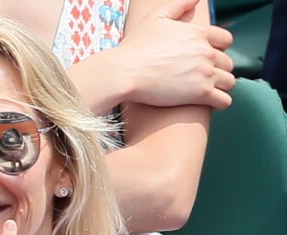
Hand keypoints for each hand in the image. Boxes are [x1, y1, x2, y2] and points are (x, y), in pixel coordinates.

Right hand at [117, 0, 234, 108]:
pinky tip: (214, 103)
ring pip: (229, 81)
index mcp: (199, 33)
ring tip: (210, 92)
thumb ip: (179, 4)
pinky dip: (222, 102)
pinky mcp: (200, 94)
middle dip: (219, 70)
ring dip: (222, 86)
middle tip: (205, 78)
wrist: (126, 73)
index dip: (219, 49)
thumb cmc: (137, 46)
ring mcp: (205, 74)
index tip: (209, 58)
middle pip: (227, 63)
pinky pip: (224, 100)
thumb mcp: (157, 17)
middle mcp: (207, 52)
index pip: (225, 40)